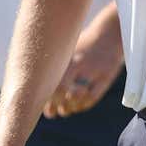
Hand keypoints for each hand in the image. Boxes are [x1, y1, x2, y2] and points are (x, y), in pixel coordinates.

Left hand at [42, 4, 122, 118]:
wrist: (109, 34)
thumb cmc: (83, 45)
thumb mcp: (67, 50)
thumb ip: (54, 65)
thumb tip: (36, 86)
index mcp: (66, 57)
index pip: (49, 81)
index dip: (44, 97)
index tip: (42, 103)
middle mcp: (78, 63)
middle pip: (61, 90)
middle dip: (55, 105)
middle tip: (53, 111)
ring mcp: (93, 70)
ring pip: (77, 97)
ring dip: (69, 108)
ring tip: (66, 109)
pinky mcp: (106, 77)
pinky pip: (92, 98)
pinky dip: (83, 106)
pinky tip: (78, 105)